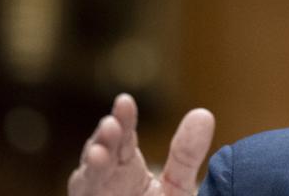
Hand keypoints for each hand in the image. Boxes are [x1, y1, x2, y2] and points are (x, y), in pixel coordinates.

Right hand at [69, 94, 215, 195]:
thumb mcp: (178, 186)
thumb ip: (186, 155)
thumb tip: (204, 114)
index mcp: (124, 167)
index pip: (121, 137)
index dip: (122, 119)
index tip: (125, 101)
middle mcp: (104, 182)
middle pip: (98, 154)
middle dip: (102, 139)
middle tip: (111, 125)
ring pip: (85, 181)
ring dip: (90, 167)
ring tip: (99, 155)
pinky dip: (88, 191)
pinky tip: (91, 181)